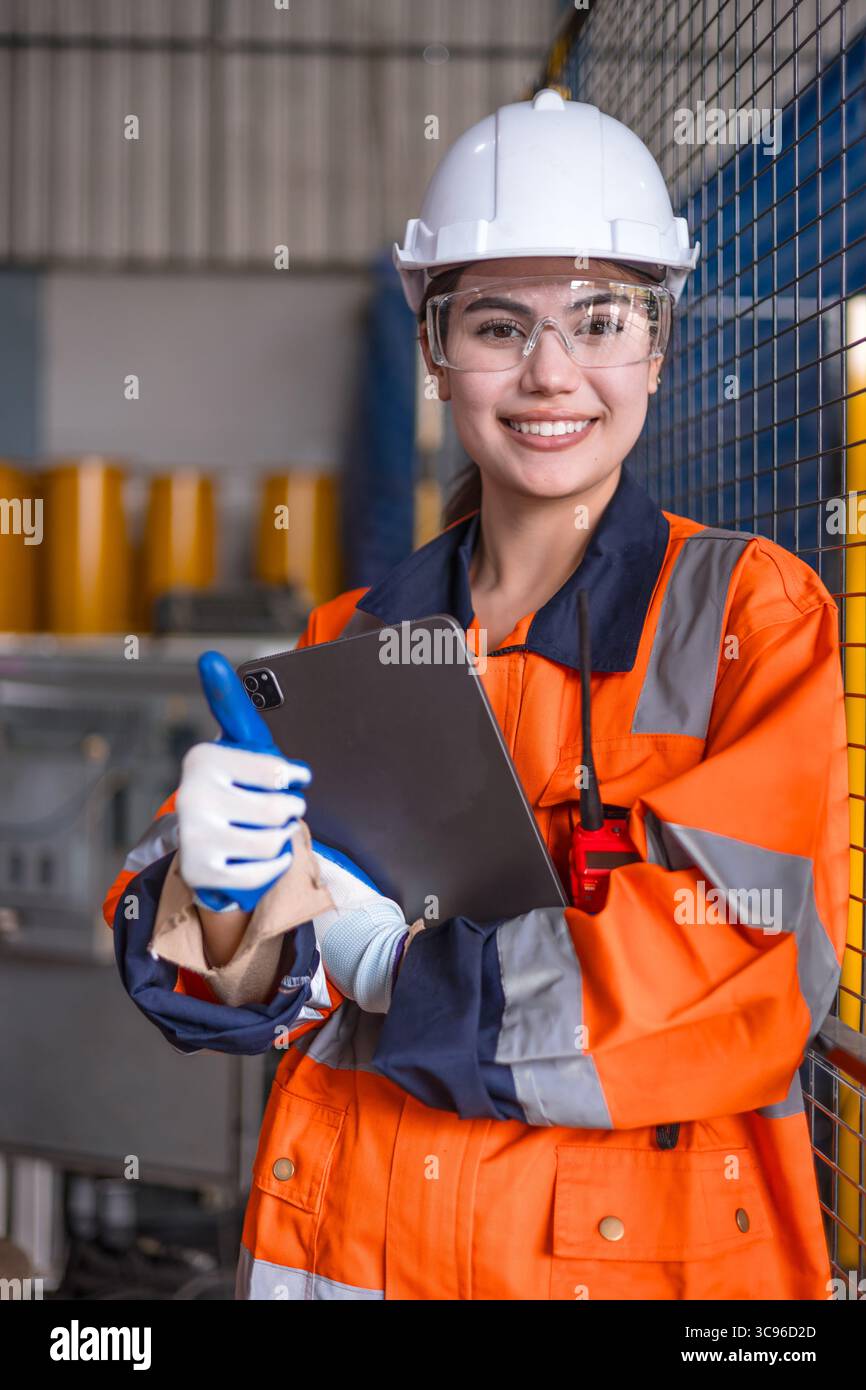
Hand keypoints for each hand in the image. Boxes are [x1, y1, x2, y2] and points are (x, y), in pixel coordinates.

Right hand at [177, 650, 311, 913]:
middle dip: (288, 811)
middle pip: (278, 809)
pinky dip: (272, 865)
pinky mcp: (201, 871)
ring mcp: (194, 836)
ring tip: (263, 831)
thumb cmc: (236, 786)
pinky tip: (257, 855)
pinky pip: (264, 871)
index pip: (276, 773)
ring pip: (274, 841)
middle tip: (277, 809)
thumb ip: (231, 703)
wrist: (207, 843)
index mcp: (204, 758)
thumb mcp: (239, 745)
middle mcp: (191, 795)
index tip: (292, 778)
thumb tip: (210, 658)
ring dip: (281, 838)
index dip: (293, 779)